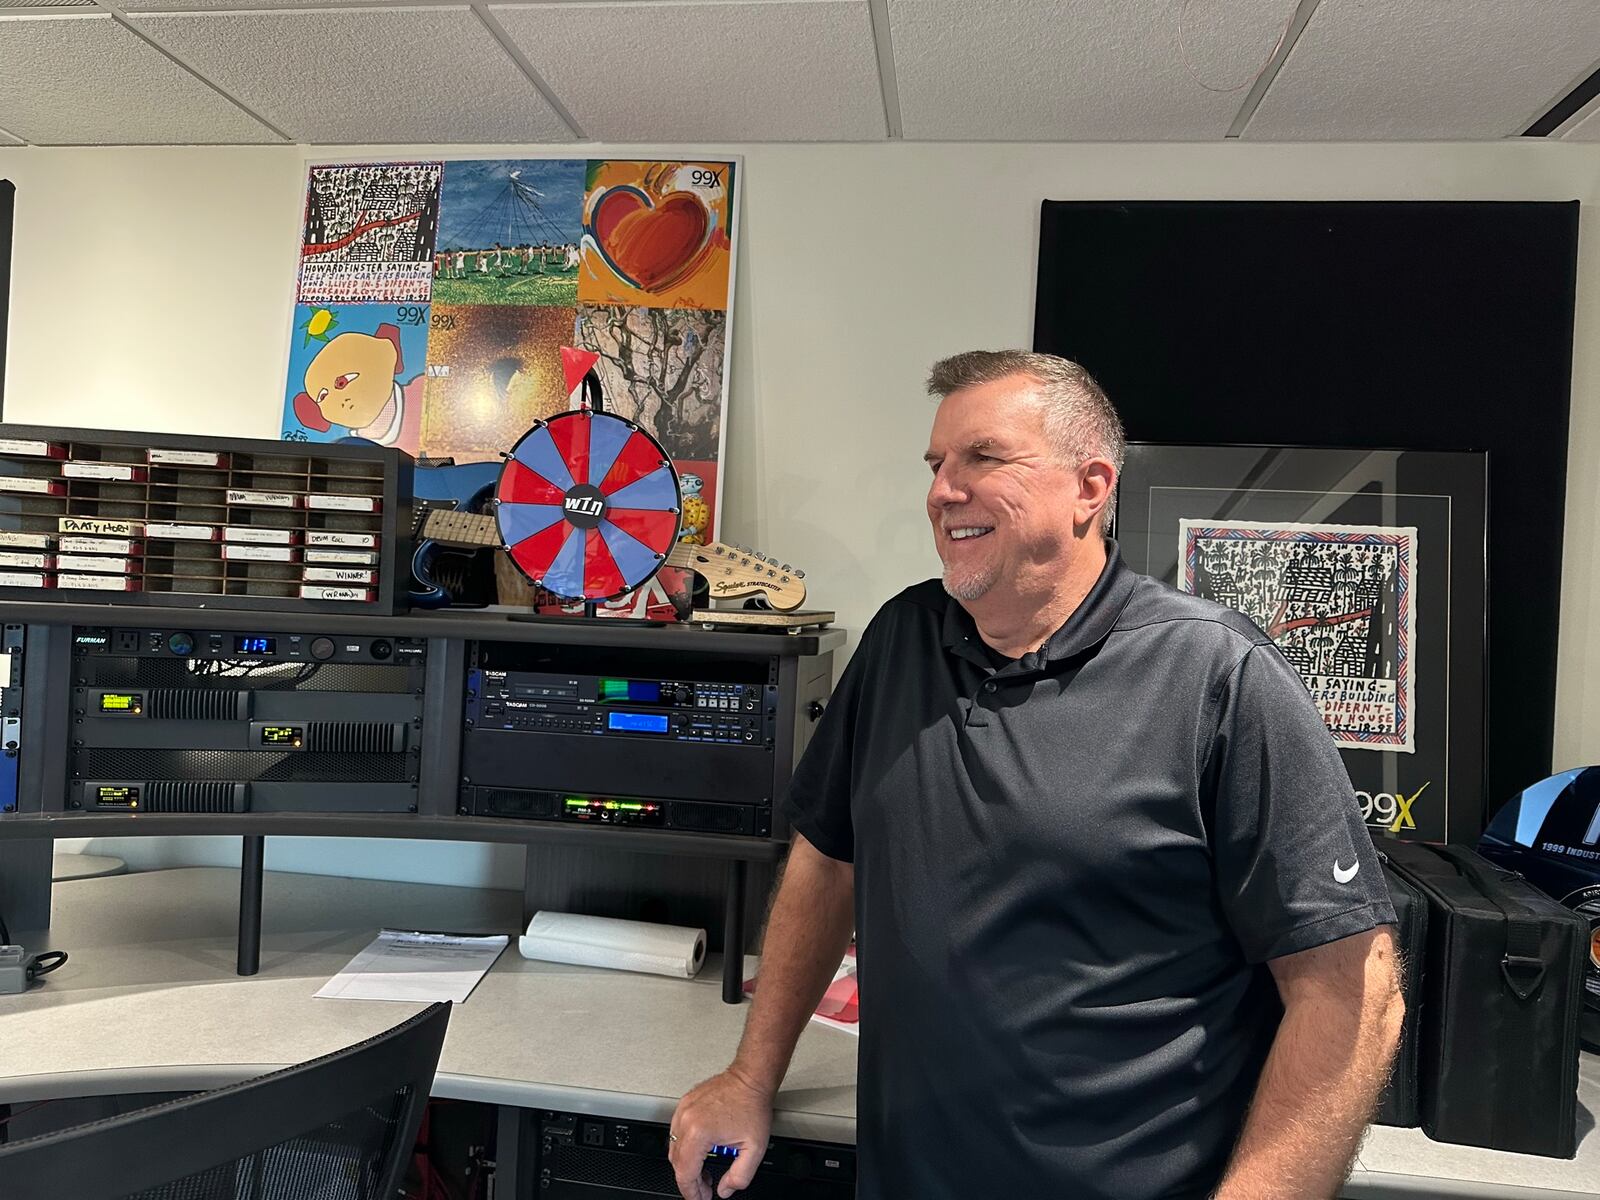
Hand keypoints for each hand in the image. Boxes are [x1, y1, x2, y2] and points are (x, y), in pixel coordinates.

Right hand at [668, 1067, 773, 1198]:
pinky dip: (685, 1146)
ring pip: (674, 1148)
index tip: (701, 1198)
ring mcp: (683, 1110)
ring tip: (704, 1171)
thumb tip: (724, 1190)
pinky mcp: (684, 1104)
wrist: (751, 1078)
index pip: (685, 1173)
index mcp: (699, 1133)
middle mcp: (686, 1120)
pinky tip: (700, 1151)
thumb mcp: (754, 1149)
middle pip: (676, 1163)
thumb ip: (739, 1177)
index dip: (692, 1192)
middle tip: (706, 1187)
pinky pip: (676, 1132)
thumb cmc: (752, 1105)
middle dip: (690, 1180)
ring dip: (686, 1164)